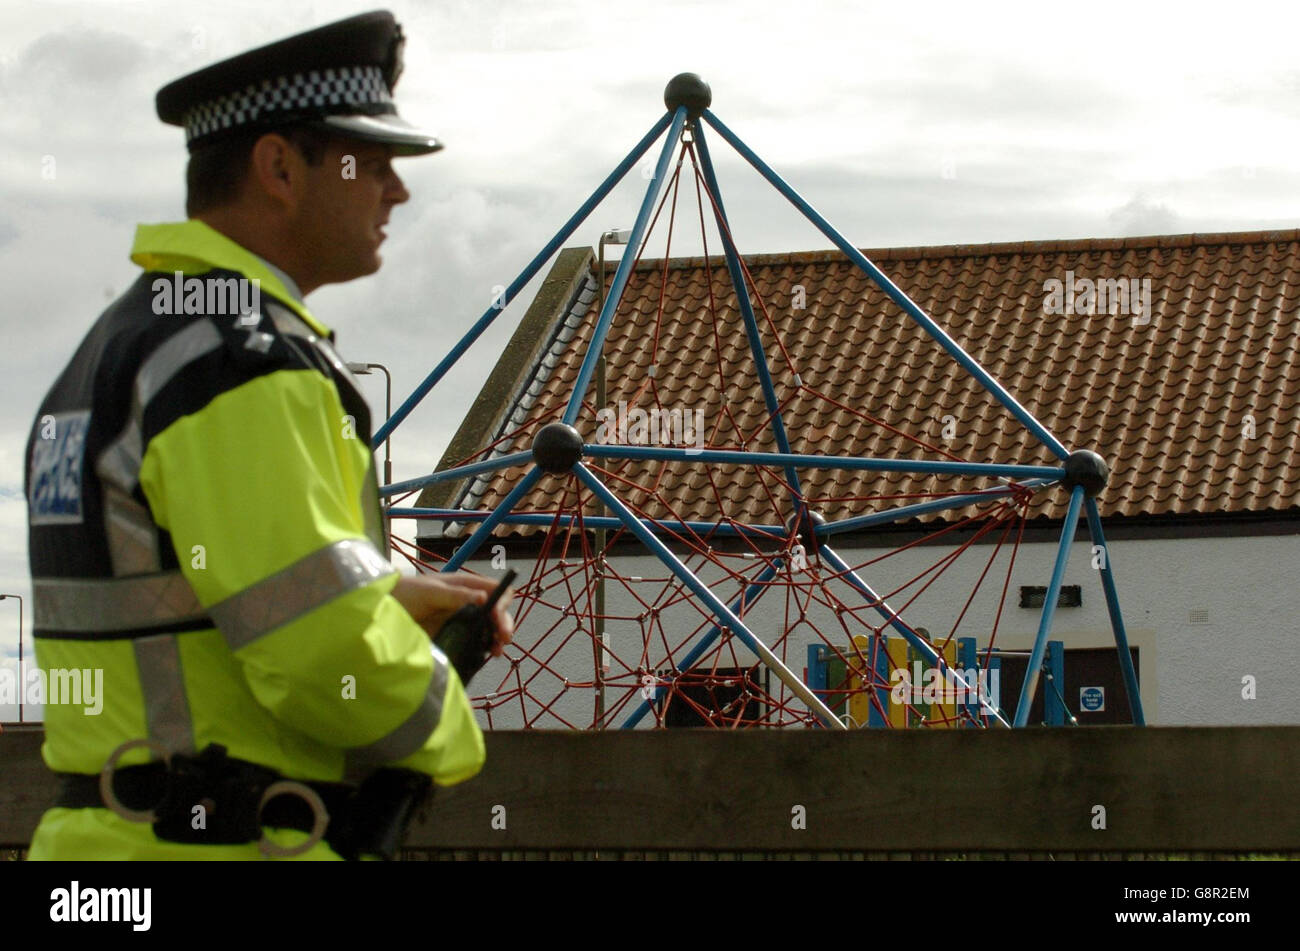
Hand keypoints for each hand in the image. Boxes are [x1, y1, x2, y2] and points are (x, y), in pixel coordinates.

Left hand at [391, 571, 514, 655]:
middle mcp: (469, 603)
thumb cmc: (406, 593)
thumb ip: (455, 595)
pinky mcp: (456, 638)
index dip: (502, 602)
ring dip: (497, 639)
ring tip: (495, 651)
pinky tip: (484, 656)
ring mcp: (463, 621)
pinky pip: (476, 643)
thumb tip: (484, 598)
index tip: (497, 616)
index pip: (496, 590)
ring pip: (490, 629)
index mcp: (466, 587)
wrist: (383, 612)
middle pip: (498, 612)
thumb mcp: (430, 591)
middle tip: (503, 638)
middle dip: (504, 624)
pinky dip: (483, 649)